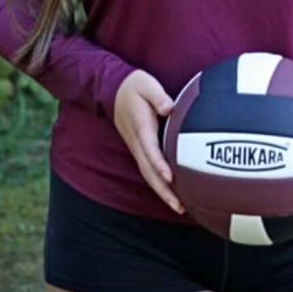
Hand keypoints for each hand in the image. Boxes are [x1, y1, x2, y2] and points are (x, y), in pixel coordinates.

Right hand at [113, 70, 184, 214]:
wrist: (113, 90)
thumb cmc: (134, 87)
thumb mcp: (146, 84)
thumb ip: (158, 96)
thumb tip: (170, 108)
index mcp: (141, 127)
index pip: (151, 150)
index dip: (160, 164)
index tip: (170, 177)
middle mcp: (137, 142)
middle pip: (149, 171)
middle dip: (163, 190)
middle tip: (179, 206)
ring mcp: (137, 148)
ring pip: (148, 175)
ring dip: (162, 192)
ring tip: (179, 207)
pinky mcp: (140, 150)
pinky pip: (149, 170)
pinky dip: (159, 184)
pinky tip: (172, 193)